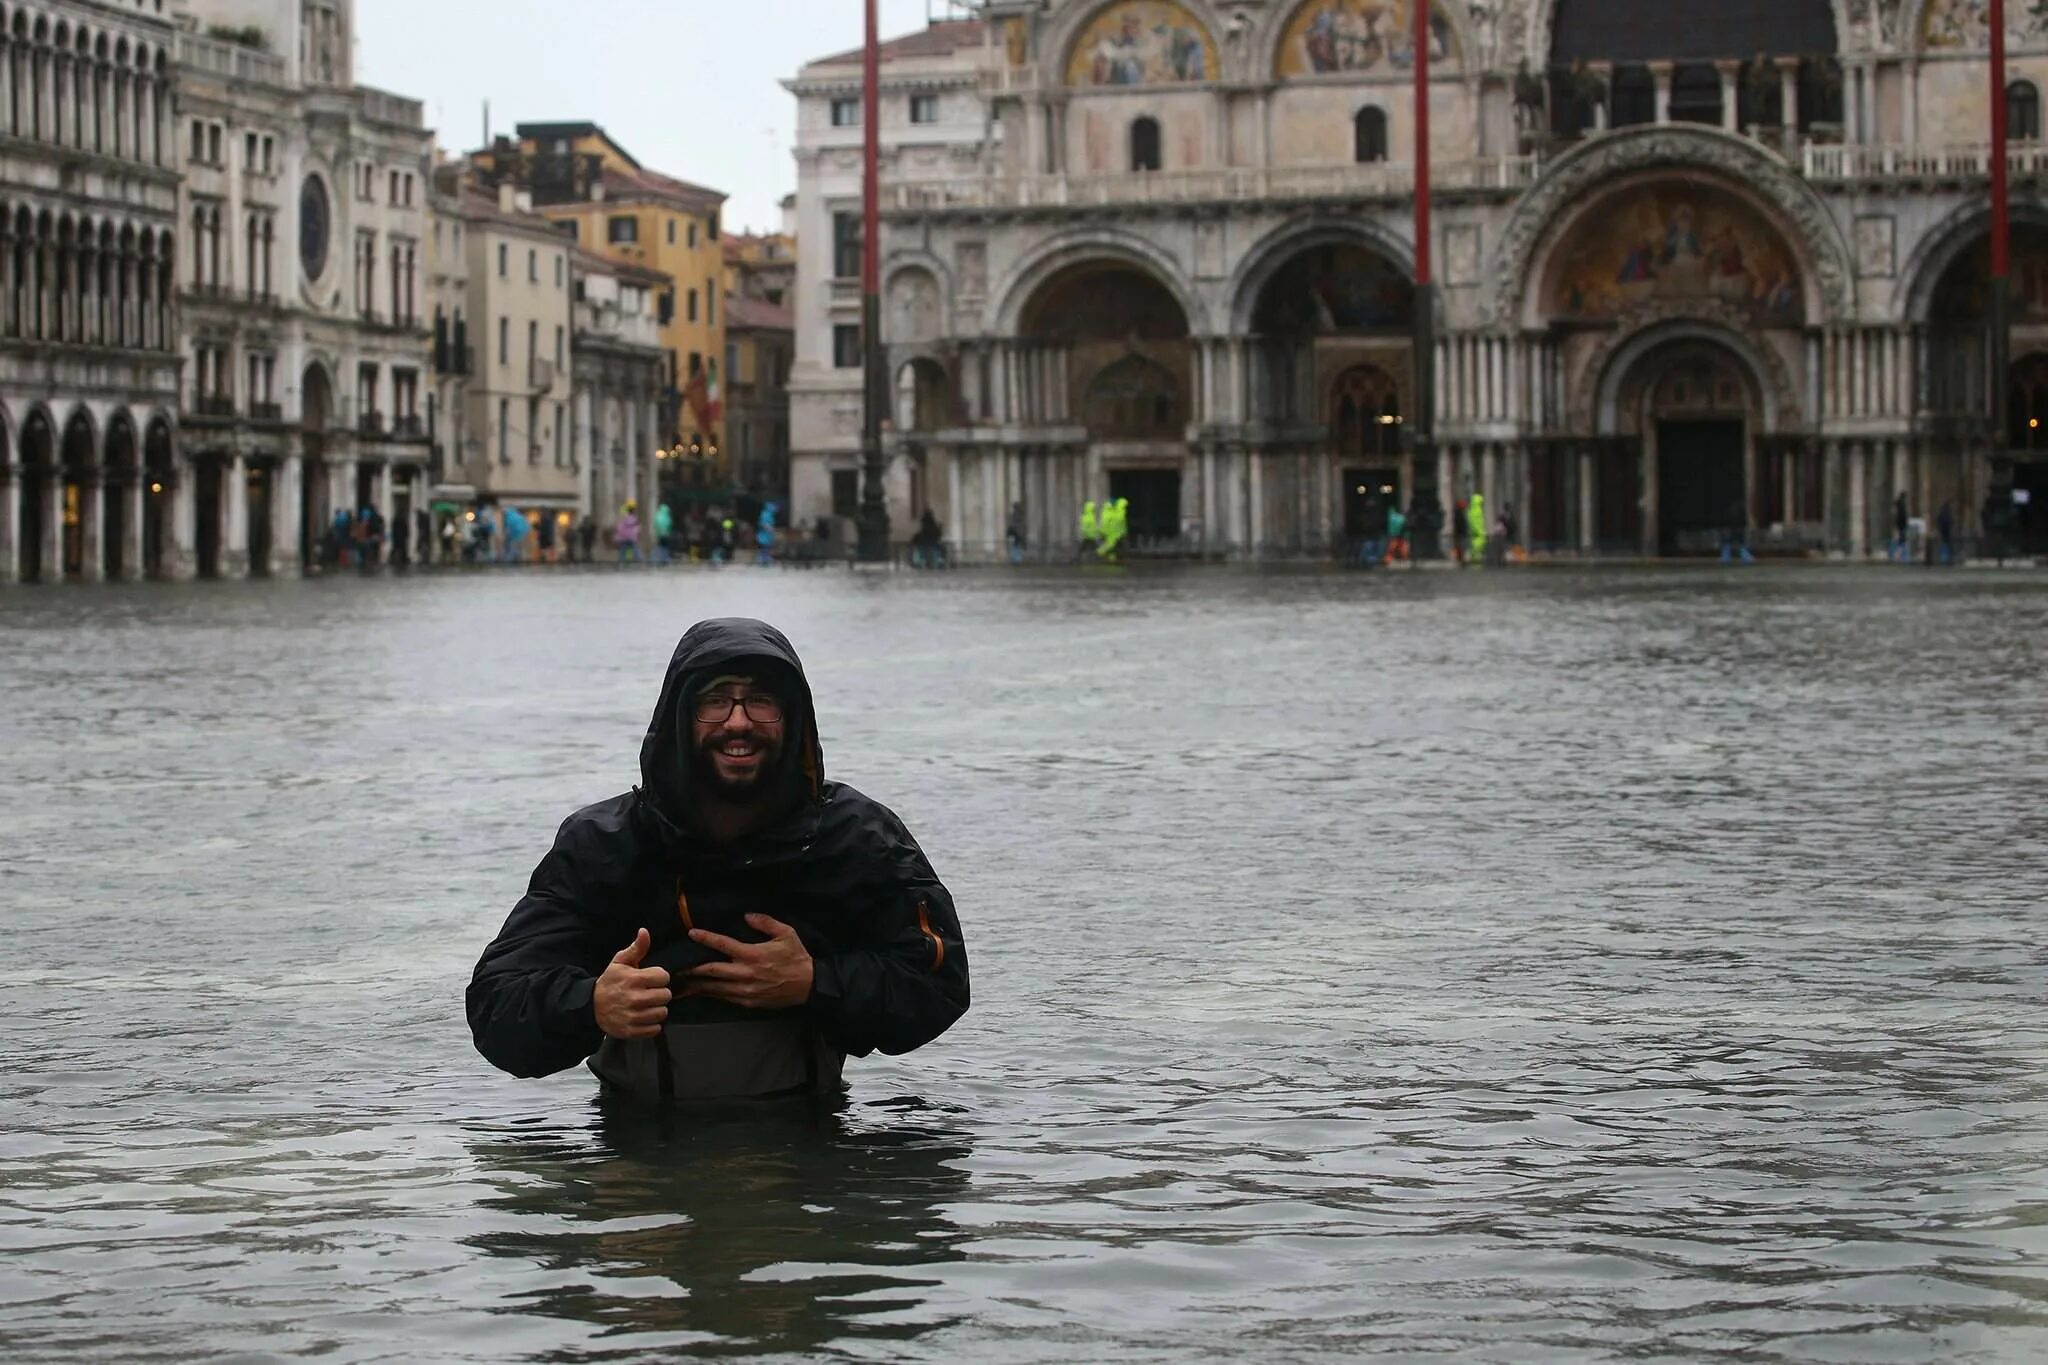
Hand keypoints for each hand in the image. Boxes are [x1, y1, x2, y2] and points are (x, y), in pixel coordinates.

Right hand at [593, 928, 671, 1039]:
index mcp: (633, 979)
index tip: (652, 979)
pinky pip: (655, 1029)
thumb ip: (636, 948)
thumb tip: (644, 932)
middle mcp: (634, 998)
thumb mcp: (619, 962)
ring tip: (647, 1005)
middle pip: (666, 996)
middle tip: (650, 993)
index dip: (659, 977)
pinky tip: (643, 1017)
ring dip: (657, 1009)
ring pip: (662, 1013)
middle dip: (660, 993)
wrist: (590, 1006)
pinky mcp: (631, 1031)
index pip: (664, 977)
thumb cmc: (609, 982)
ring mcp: (633, 1016)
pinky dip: (652, 1025)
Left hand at [683, 914, 813, 1009]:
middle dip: (693, 968)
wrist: (809, 985)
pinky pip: (725, 997)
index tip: (692, 933)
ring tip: (683, 981)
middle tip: (677, 966)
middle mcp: (745, 973)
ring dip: (698, 984)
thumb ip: (765, 922)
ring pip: (715, 987)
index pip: (723, 944)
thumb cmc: (797, 957)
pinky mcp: (748, 1002)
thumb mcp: (786, 933)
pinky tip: (704, 991)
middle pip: (712, 970)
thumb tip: (746, 915)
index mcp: (752, 954)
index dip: (706, 938)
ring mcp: (745, 990)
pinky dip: (713, 993)